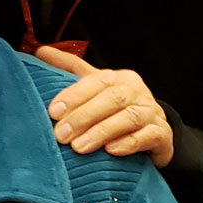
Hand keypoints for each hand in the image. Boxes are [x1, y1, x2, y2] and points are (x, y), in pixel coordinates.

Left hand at [35, 46, 173, 167]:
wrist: (153, 133)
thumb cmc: (116, 109)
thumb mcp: (94, 88)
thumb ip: (69, 69)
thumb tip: (41, 51)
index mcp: (118, 78)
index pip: (96, 81)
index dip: (74, 95)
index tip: (53, 112)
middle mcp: (137, 91)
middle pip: (112, 98)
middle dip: (83, 116)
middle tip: (61, 135)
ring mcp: (152, 112)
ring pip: (129, 118)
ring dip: (102, 132)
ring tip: (79, 147)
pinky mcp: (162, 134)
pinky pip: (147, 136)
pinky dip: (128, 143)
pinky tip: (110, 152)